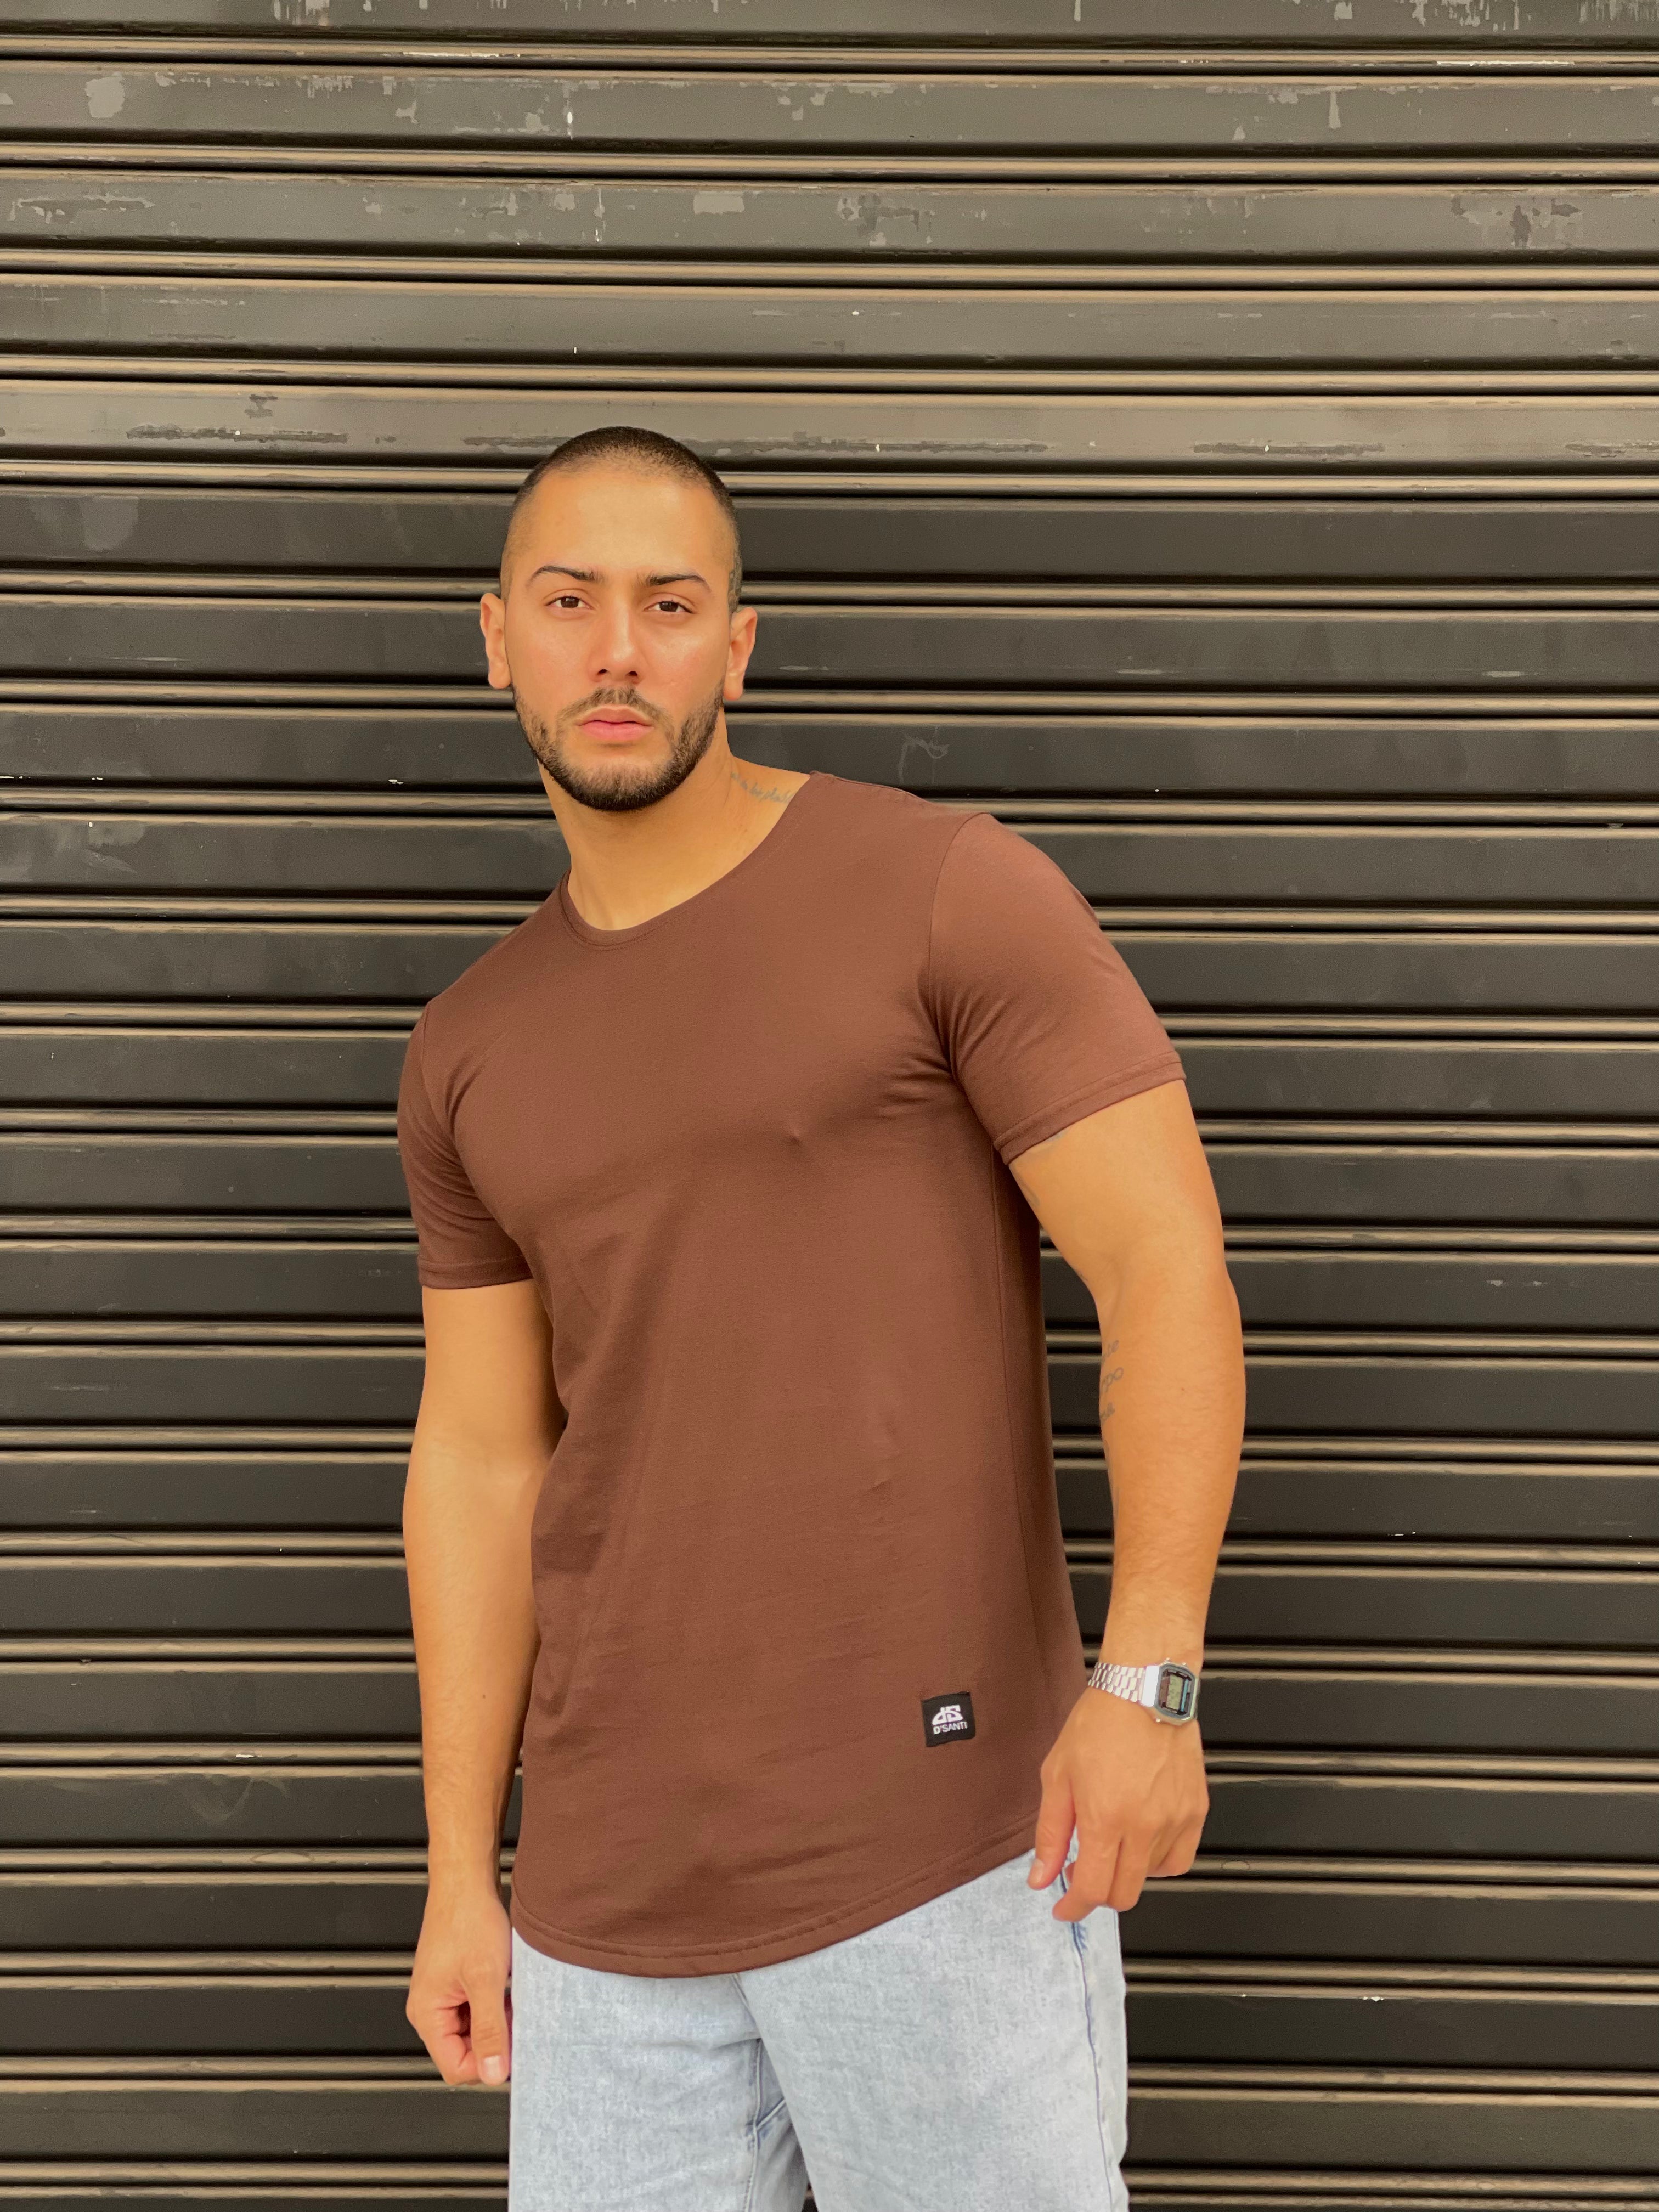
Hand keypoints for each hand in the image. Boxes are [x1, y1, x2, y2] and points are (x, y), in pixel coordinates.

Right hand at [406, 1882, 513, 2084]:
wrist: (466, 1881)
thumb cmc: (468, 1919)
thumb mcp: (486, 1979)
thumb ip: (489, 2028)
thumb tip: (494, 2073)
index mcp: (427, 2014)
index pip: (456, 2068)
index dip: (488, 2063)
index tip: (513, 2045)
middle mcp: (430, 2009)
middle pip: (465, 2052)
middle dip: (495, 2039)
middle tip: (515, 2014)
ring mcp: (443, 1996)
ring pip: (474, 2031)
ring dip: (497, 2020)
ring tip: (510, 1995)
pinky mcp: (456, 1984)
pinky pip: (477, 2010)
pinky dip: (496, 2004)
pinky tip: (507, 1986)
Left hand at [1028, 1685, 1208, 1919]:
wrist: (1143, 1689)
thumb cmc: (1099, 1724)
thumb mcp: (1057, 1776)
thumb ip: (1050, 1834)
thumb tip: (1041, 1877)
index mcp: (1106, 1818)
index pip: (1093, 1890)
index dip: (1074, 1908)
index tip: (1064, 1908)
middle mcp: (1144, 1826)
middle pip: (1124, 1894)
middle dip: (1098, 1893)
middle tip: (1082, 1870)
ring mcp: (1175, 1820)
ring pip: (1151, 1878)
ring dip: (1127, 1872)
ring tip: (1113, 1841)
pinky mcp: (1197, 1811)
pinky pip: (1180, 1859)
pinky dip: (1159, 1862)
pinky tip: (1142, 1840)